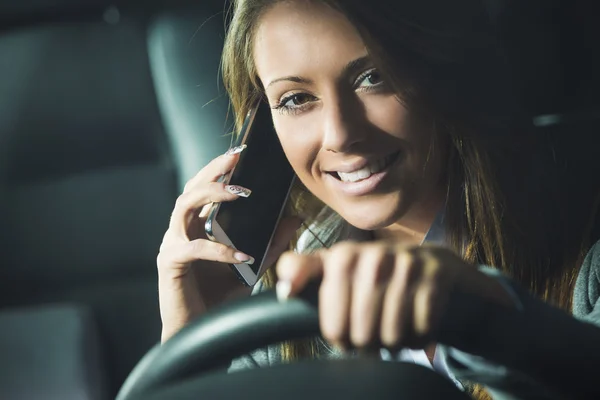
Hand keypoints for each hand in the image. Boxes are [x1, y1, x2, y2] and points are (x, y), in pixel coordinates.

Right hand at [157, 145, 301, 341]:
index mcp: (197, 227)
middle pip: (191, 187)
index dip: (219, 168)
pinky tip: (242, 256)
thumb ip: (271, 243)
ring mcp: (171, 245)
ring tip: (242, 193)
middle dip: (214, 170)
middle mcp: (181, 231)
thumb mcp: (252, 267)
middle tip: (237, 159)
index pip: (204, 188)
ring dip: (213, 195)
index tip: (242, 153)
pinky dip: (219, 249)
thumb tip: (295, 218)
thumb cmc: (220, 299)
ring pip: (184, 205)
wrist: (201, 332)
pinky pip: (194, 248)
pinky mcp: (169, 263)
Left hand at [275, 242, 512, 350]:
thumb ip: (305, 273)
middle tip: (371, 337)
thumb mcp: (339, 271)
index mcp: (342, 256)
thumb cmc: (375, 276)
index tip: (333, 332)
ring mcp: (405, 262)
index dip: (331, 328)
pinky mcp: (435, 273)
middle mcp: (371, 255)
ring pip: (391, 334)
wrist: (432, 265)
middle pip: (359, 333)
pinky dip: (420, 337)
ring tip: (392, 333)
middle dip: (366, 343)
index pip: (323, 305)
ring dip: (394, 343)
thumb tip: (283, 290)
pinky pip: (421, 328)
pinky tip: (415, 326)